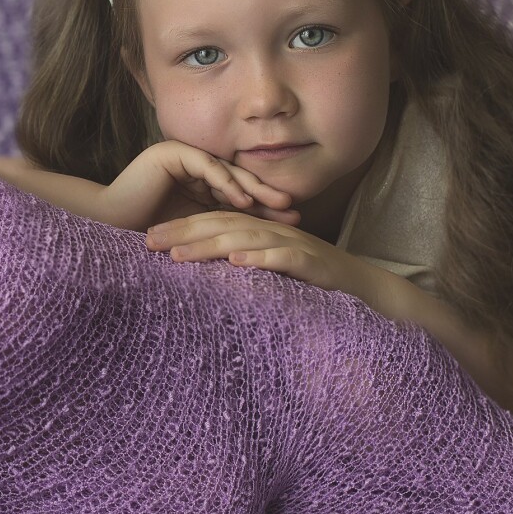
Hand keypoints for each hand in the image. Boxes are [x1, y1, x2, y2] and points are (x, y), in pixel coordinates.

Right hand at [99, 140, 300, 231]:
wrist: (110, 223)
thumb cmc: (148, 232)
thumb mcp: (195, 229)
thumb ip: (221, 224)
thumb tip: (260, 239)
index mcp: (199, 182)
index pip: (237, 192)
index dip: (263, 205)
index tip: (292, 220)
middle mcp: (193, 165)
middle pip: (236, 178)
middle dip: (265, 193)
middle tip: (293, 207)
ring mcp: (183, 155)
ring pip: (225, 170)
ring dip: (252, 188)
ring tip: (277, 203)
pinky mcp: (172, 152)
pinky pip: (206, 166)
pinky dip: (226, 184)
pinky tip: (243, 201)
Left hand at [146, 210, 389, 306]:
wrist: (365, 289)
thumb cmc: (313, 284)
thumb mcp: (269, 273)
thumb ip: (241, 268)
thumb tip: (204, 275)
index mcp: (260, 233)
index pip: (214, 224)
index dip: (180, 228)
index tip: (147, 239)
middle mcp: (272, 233)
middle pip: (222, 225)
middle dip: (183, 232)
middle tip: (148, 241)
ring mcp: (292, 246)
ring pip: (245, 239)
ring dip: (210, 245)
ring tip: (179, 254)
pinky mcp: (312, 263)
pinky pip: (282, 258)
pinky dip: (259, 259)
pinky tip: (236, 263)